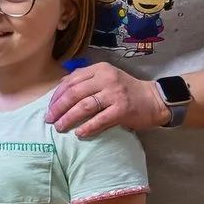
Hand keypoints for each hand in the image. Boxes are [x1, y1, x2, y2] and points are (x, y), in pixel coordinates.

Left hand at [47, 62, 162, 138]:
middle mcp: (107, 79)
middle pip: (74, 93)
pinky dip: (87, 127)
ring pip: (84, 106)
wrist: (154, 99)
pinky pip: (100, 119)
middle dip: (58, 108)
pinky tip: (79, 134)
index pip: (71, 81)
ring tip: (60, 127)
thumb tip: (60, 86)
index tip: (49, 107)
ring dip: (69, 118)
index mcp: (100, 69)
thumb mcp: (106, 77)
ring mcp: (115, 94)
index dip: (57, 95)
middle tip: (50, 120)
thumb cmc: (126, 90)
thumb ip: (85, 79)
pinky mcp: (123, 109)